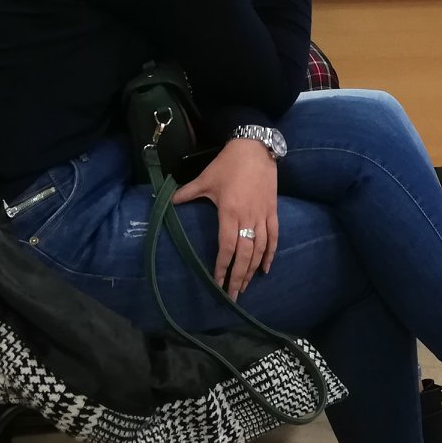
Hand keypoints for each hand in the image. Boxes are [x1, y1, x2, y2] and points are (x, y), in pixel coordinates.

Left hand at [172, 138, 278, 299]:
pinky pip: (273, 237)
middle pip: (245, 254)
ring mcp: (262, 215)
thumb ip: (187, 193)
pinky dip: (270, 254)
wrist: (255, 147)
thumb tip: (168, 200)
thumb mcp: (205, 178)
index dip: (222, 266)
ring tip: (245, 286)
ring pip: (260, 249)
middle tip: (232, 295)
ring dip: (253, 269)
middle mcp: (247, 217)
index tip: (217, 281)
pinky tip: (265, 268)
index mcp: (229, 212)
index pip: (227, 246)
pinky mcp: (272, 211)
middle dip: (238, 276)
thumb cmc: (228, 164)